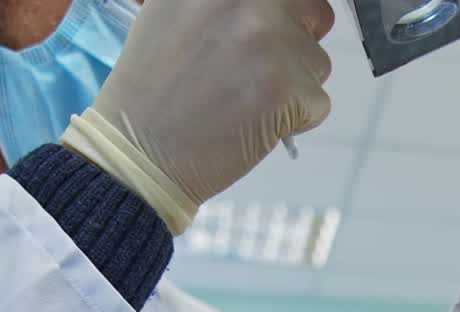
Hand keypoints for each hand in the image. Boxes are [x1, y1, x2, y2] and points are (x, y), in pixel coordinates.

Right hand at [82, 0, 334, 208]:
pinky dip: (295, 120)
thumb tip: (272, 9)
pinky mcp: (291, 89)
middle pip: (314, 12)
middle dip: (299, 41)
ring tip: (248, 98)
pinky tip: (254, 122)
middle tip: (267, 68)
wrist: (142, 148)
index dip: (284, 12)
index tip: (272, 29)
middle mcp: (252, 0)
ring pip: (318, 63)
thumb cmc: (154, 88)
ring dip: (294, 85)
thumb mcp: (176, 10)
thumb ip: (226, 4)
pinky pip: (318, 103)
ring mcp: (274, 42)